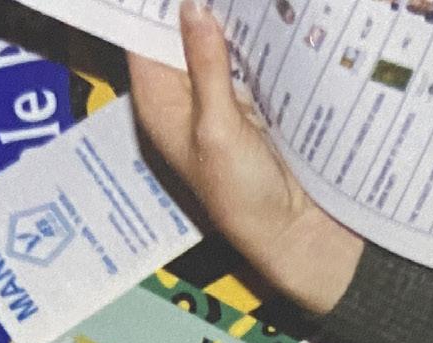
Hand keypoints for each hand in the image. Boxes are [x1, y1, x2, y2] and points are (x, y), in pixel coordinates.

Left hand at [128, 2, 363, 313]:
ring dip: (225, 11)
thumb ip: (205, 67)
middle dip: (192, 1)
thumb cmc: (242, 195)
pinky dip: (252, 31)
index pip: (140, 35)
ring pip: (212, 36)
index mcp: (159, 102)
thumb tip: (192, 6)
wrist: (292, 228)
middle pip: (175, 30)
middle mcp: (182, 94)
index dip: (151, 3)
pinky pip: (245, 51)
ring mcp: (216, 93)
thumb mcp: (217, 129)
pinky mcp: (250, 96)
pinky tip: (266, 7)